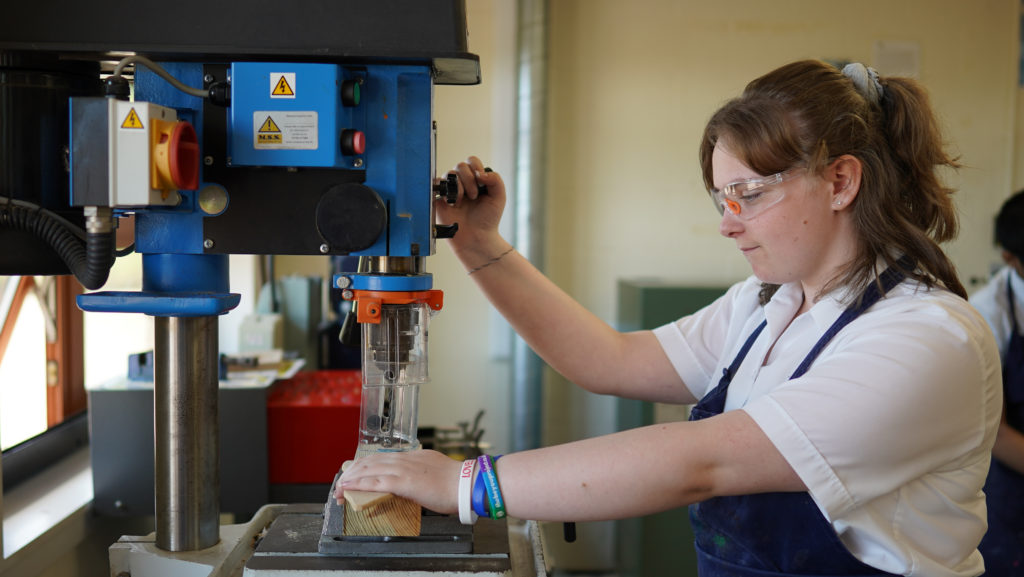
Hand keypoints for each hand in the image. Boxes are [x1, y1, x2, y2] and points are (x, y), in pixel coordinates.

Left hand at [334, 449, 461, 514]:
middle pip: (371, 461)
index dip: (365, 466)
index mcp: (413, 457)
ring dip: (351, 479)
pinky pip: (375, 482)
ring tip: (339, 487)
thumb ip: (420, 476)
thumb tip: (412, 486)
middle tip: (342, 482)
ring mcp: (403, 469)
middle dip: (353, 472)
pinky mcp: (403, 482)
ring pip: (369, 470)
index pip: (382, 458)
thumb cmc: (456, 484)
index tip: (356, 473)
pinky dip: (359, 484)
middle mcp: (405, 459)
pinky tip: (349, 487)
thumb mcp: (434, 473)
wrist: (466, 484)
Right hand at [435, 156, 506, 249]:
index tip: (482, 180)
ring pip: (450, 173)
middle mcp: (462, 182)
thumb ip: (495, 179)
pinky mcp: (439, 198)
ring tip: (464, 201)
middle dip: (469, 179)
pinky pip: (438, 183)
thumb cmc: (487, 219)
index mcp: (476, 179)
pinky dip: (447, 191)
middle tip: (474, 196)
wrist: (476, 237)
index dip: (476, 167)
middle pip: (461, 165)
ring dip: (460, 186)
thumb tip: (480, 173)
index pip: (472, 161)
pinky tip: (454, 203)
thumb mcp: (499, 197)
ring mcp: (450, 190)